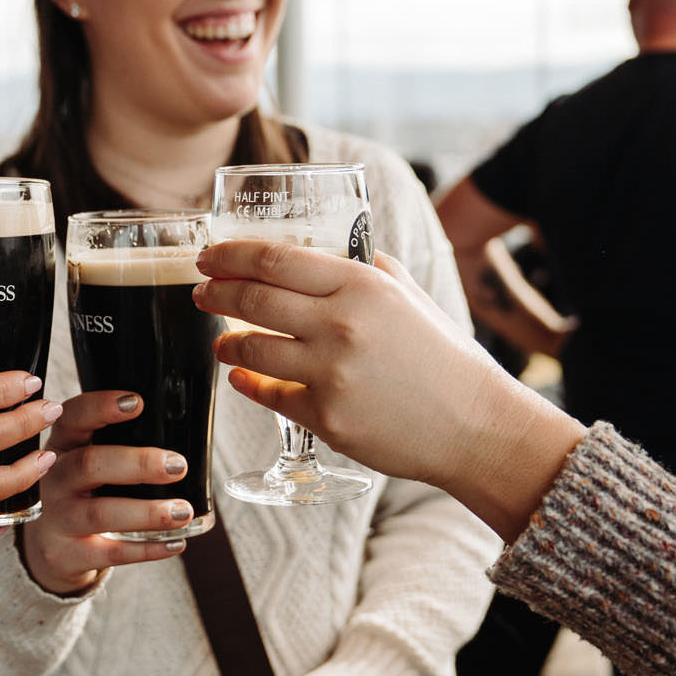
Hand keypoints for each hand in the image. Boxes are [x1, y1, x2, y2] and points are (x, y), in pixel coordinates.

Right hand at [18, 390, 194, 596]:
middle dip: (137, 464)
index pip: (73, 418)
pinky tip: (175, 543)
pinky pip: (109, 553)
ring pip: (100, 513)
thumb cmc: (81, 493)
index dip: (101, 407)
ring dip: (146, 512)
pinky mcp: (65, 555)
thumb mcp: (84, 461)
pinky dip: (146, 550)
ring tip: (183, 511)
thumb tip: (182, 432)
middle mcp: (53, 479)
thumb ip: (117, 444)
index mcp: (63, 446)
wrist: (49, 548)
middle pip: (89, 465)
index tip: (136, 402)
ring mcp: (56, 519)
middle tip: (178, 466)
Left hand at [194, 241, 584, 541]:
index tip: (208, 256)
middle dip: (215, 293)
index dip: (230, 255)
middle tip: (200, 292)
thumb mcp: (408, 296)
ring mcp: (331, 374)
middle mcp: (341, 325)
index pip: (275, 259)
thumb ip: (365, 269)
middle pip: (253, 299)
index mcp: (361, 285)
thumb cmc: (443, 357)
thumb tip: (324, 250)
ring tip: (221, 340)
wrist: (474, 424)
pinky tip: (243, 376)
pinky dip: (249, 383)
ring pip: (251, 349)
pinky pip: (270, 395)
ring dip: (227, 342)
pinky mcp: (327, 419)